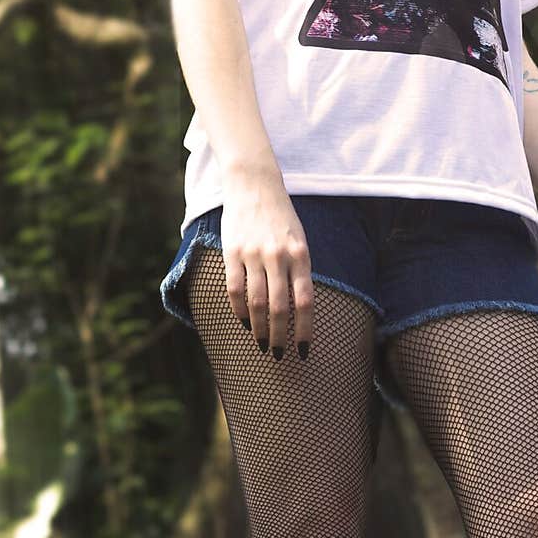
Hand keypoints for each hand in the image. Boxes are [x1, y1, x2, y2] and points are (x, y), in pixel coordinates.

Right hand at [221, 176, 314, 360]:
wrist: (254, 185)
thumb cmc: (281, 218)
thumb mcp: (300, 240)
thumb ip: (301, 271)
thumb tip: (301, 309)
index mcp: (301, 255)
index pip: (305, 302)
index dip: (305, 330)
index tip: (304, 350)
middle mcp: (278, 256)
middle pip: (280, 308)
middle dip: (280, 336)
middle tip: (278, 353)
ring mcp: (254, 254)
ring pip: (256, 303)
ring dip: (259, 328)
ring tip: (261, 342)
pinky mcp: (232, 252)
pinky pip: (234, 289)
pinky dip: (239, 310)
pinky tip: (244, 321)